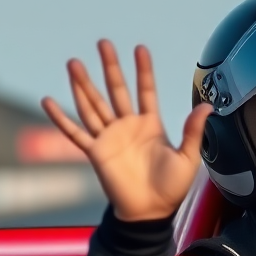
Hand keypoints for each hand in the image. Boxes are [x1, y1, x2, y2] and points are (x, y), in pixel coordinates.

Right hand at [42, 40, 211, 221]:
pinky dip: (61, 118)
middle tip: (103, 43)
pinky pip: (75, 133)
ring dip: (82, 85)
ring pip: (93, 105)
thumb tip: (207, 106)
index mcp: (150, 125)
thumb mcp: (188, 158)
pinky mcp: (96, 152)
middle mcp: (127, 126)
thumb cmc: (171, 188)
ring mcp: (110, 137)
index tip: (140, 48)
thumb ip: (193, 131)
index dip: (143, 70)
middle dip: (109, 67)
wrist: (151, 212)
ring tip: (74, 62)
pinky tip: (48, 101)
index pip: (145, 91)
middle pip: (116, 90)